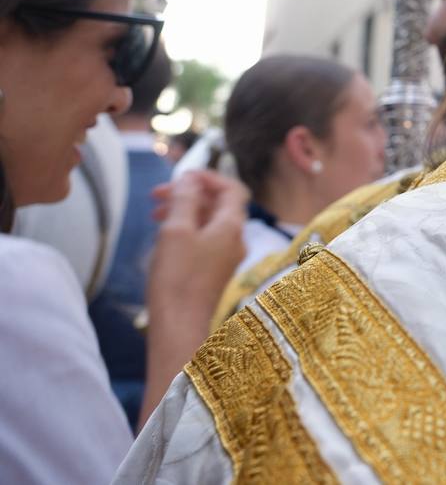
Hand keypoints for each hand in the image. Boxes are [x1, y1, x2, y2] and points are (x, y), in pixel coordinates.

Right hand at [146, 170, 247, 317]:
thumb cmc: (177, 277)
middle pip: (218, 205)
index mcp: (232, 226)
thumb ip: (185, 200)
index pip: (231, 188)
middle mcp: (235, 239)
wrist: (179, 324)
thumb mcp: (176, 230)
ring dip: (184, 212)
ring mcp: (226, 257)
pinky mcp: (213, 271)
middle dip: (189, 194)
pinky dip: (186, 230)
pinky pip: (204, 240)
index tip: (180, 176)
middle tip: (157, 195)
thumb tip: (190, 180)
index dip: (208, 177)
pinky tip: (163, 237)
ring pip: (209, 223)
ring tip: (155, 214)